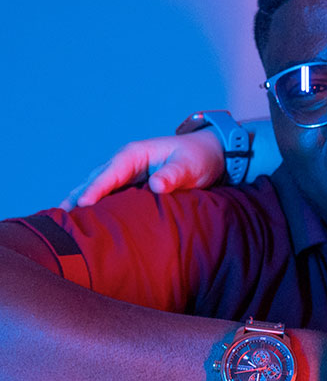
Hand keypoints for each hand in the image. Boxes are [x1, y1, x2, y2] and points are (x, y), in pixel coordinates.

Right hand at [59, 130, 225, 208]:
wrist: (210, 155)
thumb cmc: (199, 158)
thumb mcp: (190, 165)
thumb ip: (174, 175)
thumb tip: (156, 184)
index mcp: (134, 154)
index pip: (110, 173)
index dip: (95, 189)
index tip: (82, 205)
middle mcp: (125, 163)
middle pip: (95, 181)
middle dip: (77, 198)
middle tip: (61, 221)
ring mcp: (126, 174)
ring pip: (98, 188)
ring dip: (81, 203)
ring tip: (65, 225)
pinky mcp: (131, 186)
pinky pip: (109, 196)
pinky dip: (96, 207)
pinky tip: (88, 224)